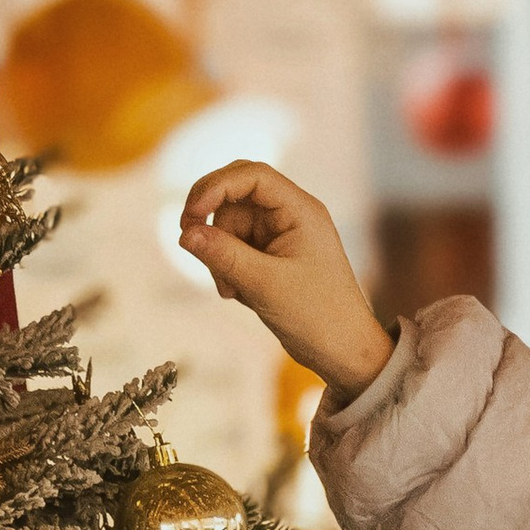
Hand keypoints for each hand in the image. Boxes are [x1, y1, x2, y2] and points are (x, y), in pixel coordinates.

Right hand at [178, 161, 395, 398]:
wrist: (344, 353)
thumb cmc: (318, 317)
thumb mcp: (265, 285)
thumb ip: (224, 256)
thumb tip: (185, 234)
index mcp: (301, 210)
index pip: (251, 175)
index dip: (215, 186)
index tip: (191, 214)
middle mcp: (291, 215)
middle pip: (235, 198)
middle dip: (212, 222)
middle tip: (191, 245)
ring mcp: (280, 236)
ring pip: (230, 227)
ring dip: (221, 257)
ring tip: (232, 291)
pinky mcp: (272, 258)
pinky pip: (236, 250)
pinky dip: (228, 269)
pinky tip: (239, 295)